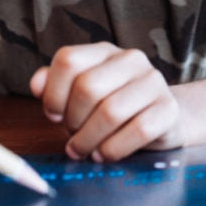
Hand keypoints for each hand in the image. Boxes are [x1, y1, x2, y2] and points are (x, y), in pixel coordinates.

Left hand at [29, 42, 182, 160]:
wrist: (163, 119)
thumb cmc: (114, 109)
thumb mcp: (81, 96)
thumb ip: (55, 87)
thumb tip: (37, 85)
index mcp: (104, 52)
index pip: (67, 59)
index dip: (53, 93)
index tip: (55, 115)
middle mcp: (131, 59)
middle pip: (87, 87)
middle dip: (73, 121)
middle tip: (73, 137)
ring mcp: (153, 81)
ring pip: (110, 112)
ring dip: (90, 140)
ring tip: (86, 150)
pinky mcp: (169, 108)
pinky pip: (138, 130)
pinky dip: (114, 149)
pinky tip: (106, 154)